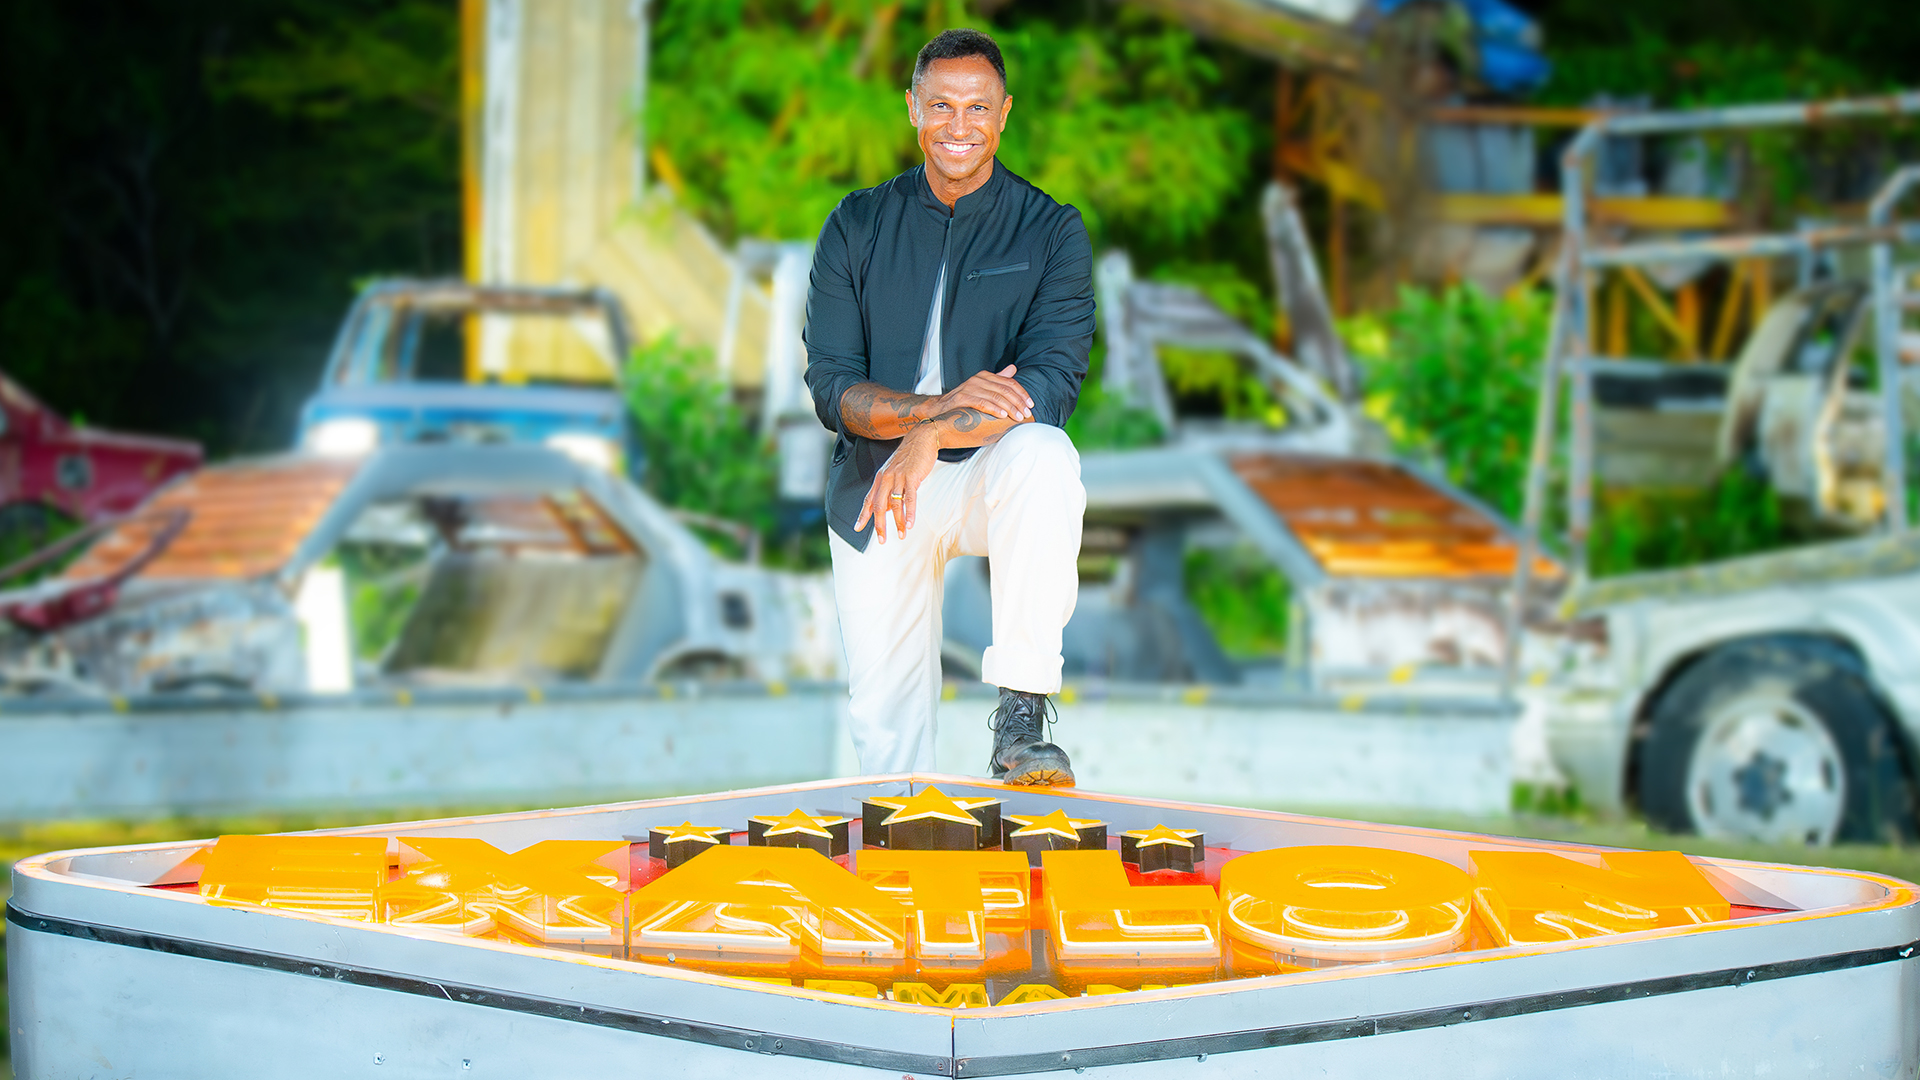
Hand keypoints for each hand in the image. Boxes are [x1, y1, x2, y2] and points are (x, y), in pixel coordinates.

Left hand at [855, 427, 940, 542]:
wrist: (922, 438)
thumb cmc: (910, 457)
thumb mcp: (895, 473)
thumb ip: (889, 489)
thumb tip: (886, 509)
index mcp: (881, 478)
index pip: (869, 500)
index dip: (863, 515)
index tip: (858, 528)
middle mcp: (886, 478)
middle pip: (878, 505)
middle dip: (879, 525)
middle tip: (882, 540)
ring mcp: (899, 477)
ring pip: (895, 504)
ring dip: (898, 522)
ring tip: (902, 535)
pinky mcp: (912, 477)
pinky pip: (909, 498)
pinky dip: (909, 512)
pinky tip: (910, 523)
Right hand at [932, 365, 1030, 421]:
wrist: (938, 410)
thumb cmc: (963, 403)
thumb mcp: (982, 390)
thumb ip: (998, 380)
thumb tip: (1013, 368)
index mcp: (985, 376)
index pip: (1009, 382)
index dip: (1022, 394)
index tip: (1030, 405)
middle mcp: (978, 379)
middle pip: (1005, 389)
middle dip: (1018, 403)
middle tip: (1026, 414)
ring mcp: (969, 388)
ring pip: (996, 397)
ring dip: (1010, 408)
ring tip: (1018, 418)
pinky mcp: (962, 398)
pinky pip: (982, 403)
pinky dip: (994, 409)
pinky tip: (1003, 416)